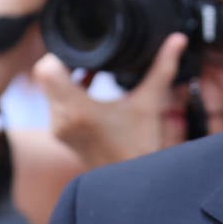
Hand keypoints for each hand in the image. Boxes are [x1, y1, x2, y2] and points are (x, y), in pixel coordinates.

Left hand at [35, 34, 187, 167]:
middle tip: (86, 56)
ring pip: (49, 89)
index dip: (59, 54)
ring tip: (89, 69)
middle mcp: (62, 119)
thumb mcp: (151, 102)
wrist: (131, 183)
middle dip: (63, 63)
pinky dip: (67, 91)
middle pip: (46, 76)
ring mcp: (59, 128)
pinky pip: (54, 102)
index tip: (80, 50)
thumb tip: (177, 40)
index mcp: (79, 109)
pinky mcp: (61, 133)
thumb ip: (162, 67)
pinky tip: (89, 84)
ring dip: (65, 77)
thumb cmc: (140, 145)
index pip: (46, 70)